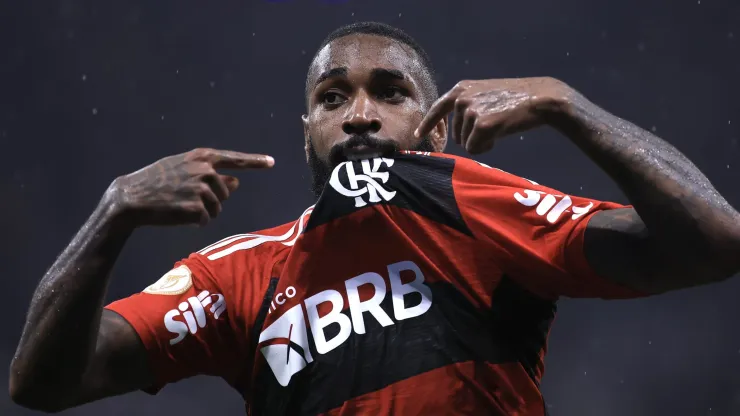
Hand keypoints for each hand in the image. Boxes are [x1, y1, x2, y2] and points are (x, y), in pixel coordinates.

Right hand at [109, 148, 273, 226]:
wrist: (132, 197)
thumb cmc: (157, 182)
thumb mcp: (183, 170)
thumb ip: (211, 174)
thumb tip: (236, 183)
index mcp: (202, 157)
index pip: (234, 159)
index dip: (254, 162)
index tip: (271, 162)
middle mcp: (205, 170)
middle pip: (226, 192)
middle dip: (212, 200)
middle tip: (185, 198)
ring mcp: (201, 188)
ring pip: (217, 208)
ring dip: (203, 212)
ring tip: (180, 205)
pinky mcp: (196, 207)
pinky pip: (206, 219)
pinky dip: (196, 221)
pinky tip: (179, 215)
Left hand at [415, 77, 571, 153]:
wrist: (540, 98)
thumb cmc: (516, 99)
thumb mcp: (486, 95)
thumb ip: (468, 105)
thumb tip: (455, 131)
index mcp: (461, 89)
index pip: (437, 108)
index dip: (427, 124)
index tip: (418, 135)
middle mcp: (462, 98)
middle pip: (455, 134)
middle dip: (472, 137)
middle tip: (493, 126)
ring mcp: (470, 110)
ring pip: (465, 143)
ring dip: (481, 142)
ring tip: (499, 127)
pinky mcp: (481, 124)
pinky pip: (475, 148)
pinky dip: (486, 147)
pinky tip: (499, 135)